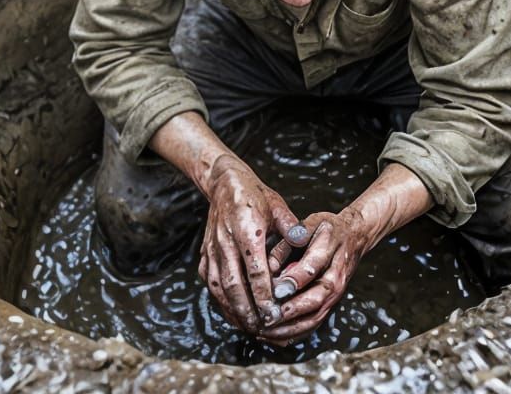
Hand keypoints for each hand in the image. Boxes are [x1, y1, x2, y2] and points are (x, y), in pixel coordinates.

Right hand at [197, 154, 309, 333]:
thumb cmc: (255, 195)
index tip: (274, 313)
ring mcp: (212, 248)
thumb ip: (291, 227)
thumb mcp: (277, 206)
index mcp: (247, 229)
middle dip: (248, 309)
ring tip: (249, 326)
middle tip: (262, 327)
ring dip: (233, 309)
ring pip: (218, 287)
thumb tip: (305, 243)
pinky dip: (221, 301)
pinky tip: (234, 312)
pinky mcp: (204, 253)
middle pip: (233, 284)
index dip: (264, 295)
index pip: (255, 270)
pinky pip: (210, 282)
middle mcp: (225, 241)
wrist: (224, 182)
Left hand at [257, 209, 372, 345]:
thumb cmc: (326, 229)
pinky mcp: (331, 304)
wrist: (355, 236)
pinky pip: (315, 323)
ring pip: (315, 316)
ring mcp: (336, 293)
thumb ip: (288, 241)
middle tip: (267, 317)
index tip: (274, 290)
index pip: (311, 268)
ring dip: (291, 328)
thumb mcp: (309, 224)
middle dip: (291, 311)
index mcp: (329, 250)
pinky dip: (296, 333)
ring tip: (266, 331)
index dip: (293, 280)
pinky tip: (276, 336)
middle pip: (316, 299)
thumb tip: (269, 264)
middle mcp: (336, 276)